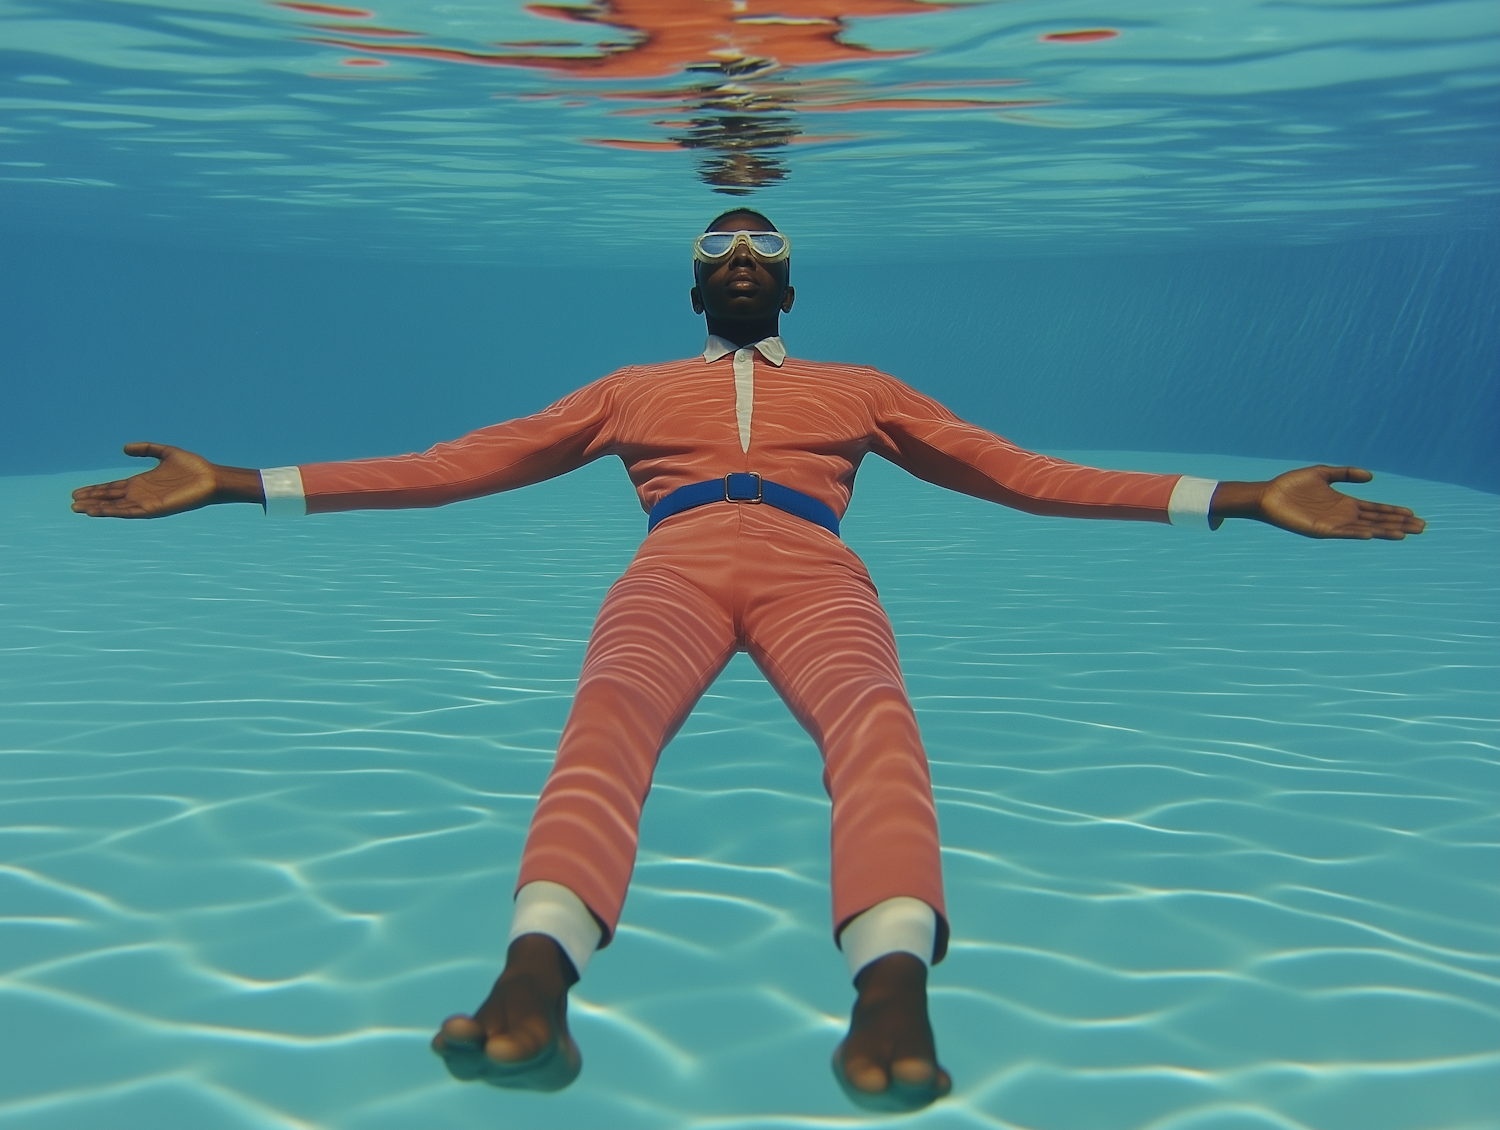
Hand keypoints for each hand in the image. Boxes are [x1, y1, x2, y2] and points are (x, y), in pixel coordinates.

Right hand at [70, 443, 261, 517]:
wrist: (211, 478)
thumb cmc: (193, 467)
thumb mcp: (165, 452)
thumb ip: (146, 449)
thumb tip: (124, 448)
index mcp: (141, 482)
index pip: (113, 488)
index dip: (95, 490)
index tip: (77, 492)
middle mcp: (141, 493)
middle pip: (110, 498)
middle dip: (92, 500)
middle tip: (72, 503)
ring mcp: (146, 502)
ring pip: (116, 507)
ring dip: (98, 508)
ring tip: (79, 509)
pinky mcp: (154, 509)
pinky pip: (130, 512)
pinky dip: (113, 512)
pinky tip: (99, 511)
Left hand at [1211, 466, 1424, 539]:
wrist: (1268, 495)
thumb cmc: (1292, 485)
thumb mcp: (1323, 473)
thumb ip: (1346, 473)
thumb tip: (1371, 477)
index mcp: (1345, 502)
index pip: (1376, 509)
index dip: (1394, 512)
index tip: (1413, 514)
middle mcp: (1343, 515)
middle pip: (1376, 521)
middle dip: (1398, 523)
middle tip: (1421, 527)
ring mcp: (1333, 524)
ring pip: (1365, 529)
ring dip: (1384, 532)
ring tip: (1404, 534)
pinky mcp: (1320, 530)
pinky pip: (1342, 532)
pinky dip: (1356, 533)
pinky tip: (1371, 534)